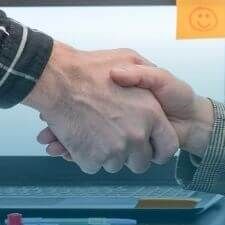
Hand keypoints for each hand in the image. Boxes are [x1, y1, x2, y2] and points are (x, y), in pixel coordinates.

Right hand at [37, 63, 214, 159]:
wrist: (57, 79)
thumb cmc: (89, 68)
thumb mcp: (130, 58)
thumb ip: (146, 75)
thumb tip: (153, 88)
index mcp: (150, 114)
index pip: (167, 146)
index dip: (159, 149)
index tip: (151, 148)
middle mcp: (135, 136)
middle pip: (141, 162)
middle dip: (130, 155)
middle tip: (118, 140)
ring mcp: (113, 150)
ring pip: (115, 165)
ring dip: (106, 154)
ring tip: (95, 131)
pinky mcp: (92, 159)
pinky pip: (93, 166)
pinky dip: (86, 155)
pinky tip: (81, 137)